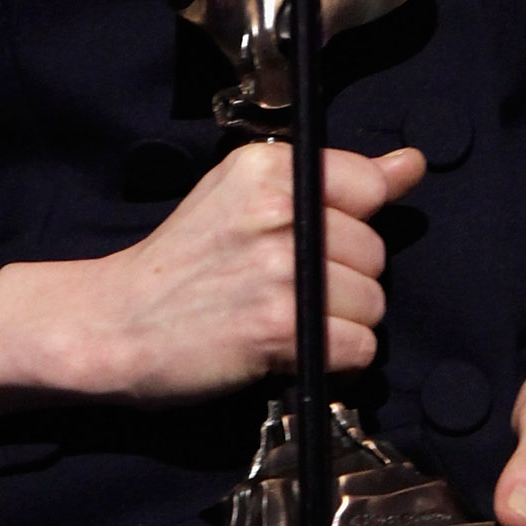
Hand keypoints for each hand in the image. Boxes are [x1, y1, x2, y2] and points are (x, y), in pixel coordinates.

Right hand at [0, 143, 424, 416]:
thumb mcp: (242, 196)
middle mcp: (276, 210)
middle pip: (376, 251)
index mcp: (266, 168)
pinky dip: (334, 360)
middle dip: (344, 279)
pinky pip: (359, 348)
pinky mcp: (279, 326)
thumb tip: (410, 165)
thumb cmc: (180, 264)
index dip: (352, 224)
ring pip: (373, 302)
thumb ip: (331, 180)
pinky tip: (288, 347)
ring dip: (340, 323)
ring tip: (283, 318)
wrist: (115, 324)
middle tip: (284, 288)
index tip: (317, 242)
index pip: (369, 184)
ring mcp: (278, 269)